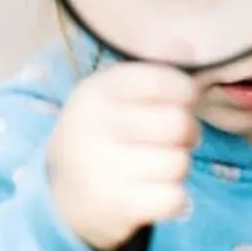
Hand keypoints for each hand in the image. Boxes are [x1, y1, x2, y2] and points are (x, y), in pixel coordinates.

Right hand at [47, 63, 199, 250]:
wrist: (63, 197)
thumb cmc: (104, 136)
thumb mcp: (116, 96)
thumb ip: (153, 70)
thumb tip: (188, 46)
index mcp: (97, 91)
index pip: (161, 80)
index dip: (184, 91)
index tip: (182, 100)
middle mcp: (94, 125)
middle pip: (178, 123)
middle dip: (187, 134)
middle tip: (172, 139)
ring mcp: (102, 166)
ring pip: (179, 163)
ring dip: (178, 168)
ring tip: (157, 167)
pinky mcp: (114, 204)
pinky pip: (175, 198)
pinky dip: (175, 199)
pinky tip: (156, 193)